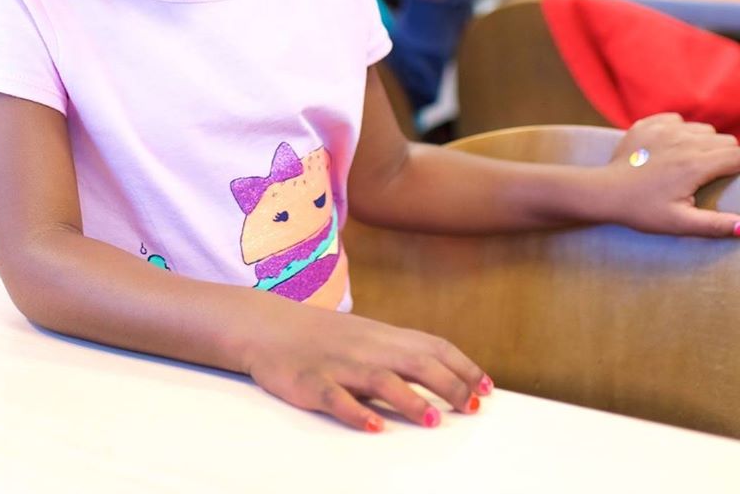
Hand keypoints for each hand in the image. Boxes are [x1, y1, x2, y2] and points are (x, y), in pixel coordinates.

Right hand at [242, 299, 489, 431]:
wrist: (267, 326)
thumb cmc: (320, 336)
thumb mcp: (363, 336)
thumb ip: (396, 352)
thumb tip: (440, 374)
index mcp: (381, 336)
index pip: (431, 346)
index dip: (462, 366)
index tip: (486, 388)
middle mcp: (365, 348)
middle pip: (414, 361)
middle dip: (447, 385)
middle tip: (470, 408)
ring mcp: (338, 364)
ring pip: (379, 378)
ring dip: (408, 399)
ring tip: (432, 420)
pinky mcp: (311, 382)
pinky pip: (335, 397)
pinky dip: (355, 412)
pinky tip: (373, 427)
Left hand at [602, 114, 739, 235]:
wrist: (602, 191)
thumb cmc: (641, 209)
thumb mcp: (679, 223)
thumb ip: (716, 225)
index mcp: (695, 165)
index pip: (738, 156)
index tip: (733, 180)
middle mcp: (682, 141)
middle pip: (725, 140)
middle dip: (726, 157)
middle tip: (710, 176)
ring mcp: (663, 129)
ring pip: (703, 128)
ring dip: (704, 143)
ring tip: (691, 163)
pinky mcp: (646, 124)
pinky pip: (677, 119)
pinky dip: (680, 131)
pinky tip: (670, 148)